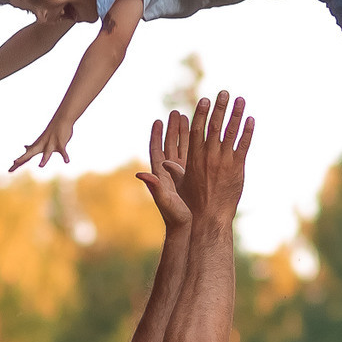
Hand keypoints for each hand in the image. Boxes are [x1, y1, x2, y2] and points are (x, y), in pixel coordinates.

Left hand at [8, 116, 73, 172]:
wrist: (61, 120)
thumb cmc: (51, 132)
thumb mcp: (41, 140)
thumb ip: (33, 146)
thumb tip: (25, 147)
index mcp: (37, 147)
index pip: (26, 156)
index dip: (18, 162)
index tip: (9, 170)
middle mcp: (42, 146)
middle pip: (30, 153)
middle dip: (22, 158)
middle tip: (14, 162)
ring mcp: (51, 144)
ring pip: (47, 152)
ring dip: (44, 159)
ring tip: (40, 166)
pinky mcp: (60, 143)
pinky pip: (63, 151)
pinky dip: (65, 156)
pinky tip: (67, 161)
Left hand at [136, 113, 190, 229]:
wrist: (186, 228)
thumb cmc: (174, 217)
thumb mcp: (165, 200)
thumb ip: (154, 186)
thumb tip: (139, 174)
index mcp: (160, 175)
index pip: (157, 150)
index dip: (157, 136)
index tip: (158, 121)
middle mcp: (169, 172)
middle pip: (169, 145)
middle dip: (172, 129)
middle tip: (175, 113)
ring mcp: (180, 174)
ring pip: (181, 149)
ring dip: (183, 134)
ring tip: (187, 118)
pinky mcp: (191, 177)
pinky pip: (192, 158)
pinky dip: (195, 146)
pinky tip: (201, 136)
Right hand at [174, 91, 251, 228]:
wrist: (209, 218)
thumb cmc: (191, 203)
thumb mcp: (176, 186)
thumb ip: (170, 172)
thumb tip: (155, 166)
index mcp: (193, 158)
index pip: (197, 130)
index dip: (201, 113)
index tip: (205, 100)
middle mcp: (209, 156)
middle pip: (215, 126)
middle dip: (220, 107)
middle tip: (224, 92)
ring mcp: (224, 161)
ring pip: (231, 133)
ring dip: (236, 114)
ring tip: (241, 99)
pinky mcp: (237, 168)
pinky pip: (244, 146)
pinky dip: (248, 132)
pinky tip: (251, 119)